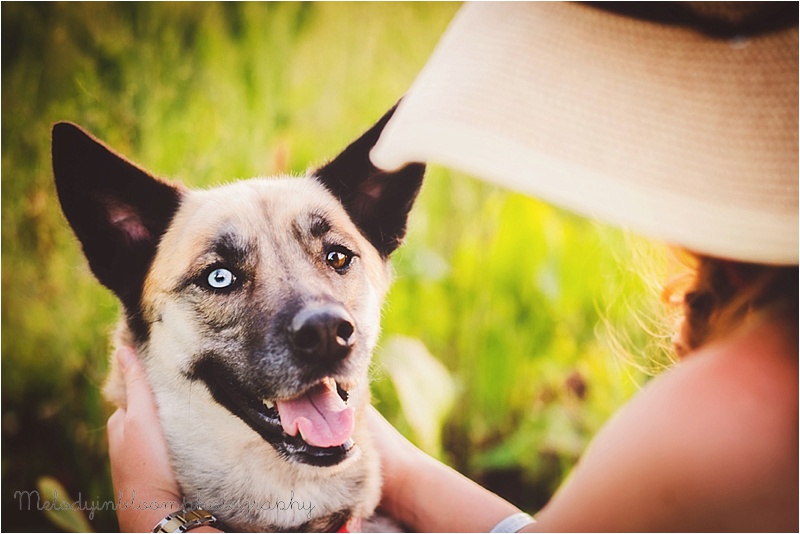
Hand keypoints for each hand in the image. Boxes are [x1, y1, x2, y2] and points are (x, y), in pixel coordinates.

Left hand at [107, 346, 182, 531]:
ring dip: (176, 425)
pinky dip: (181, 444)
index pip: (136, 394)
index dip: (153, 383)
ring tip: (200, 415)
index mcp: (119, 426)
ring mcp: (143, 462)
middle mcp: (127, 444)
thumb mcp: (141, 417)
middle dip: (166, 405)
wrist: (158, 515)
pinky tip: (197, 443)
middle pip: (150, 414)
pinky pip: (170, 452)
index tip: (173, 373)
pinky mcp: (160, 476)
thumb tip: (121, 348)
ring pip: (161, 434)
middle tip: (192, 394)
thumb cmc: (147, 464)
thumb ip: (136, 385)